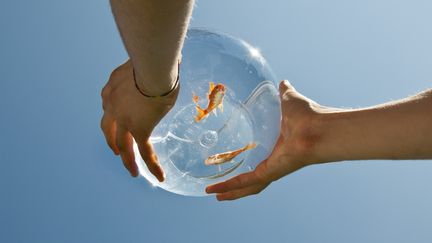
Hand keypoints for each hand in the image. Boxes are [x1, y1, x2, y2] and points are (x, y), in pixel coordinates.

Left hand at [100, 60, 178, 180]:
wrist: (152, 66)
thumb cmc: (155, 60)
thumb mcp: (147, 64)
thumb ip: (152, 68)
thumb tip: (174, 60)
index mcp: (112, 87)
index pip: (109, 103)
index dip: (114, 113)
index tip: (120, 115)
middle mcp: (112, 104)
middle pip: (108, 128)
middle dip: (112, 140)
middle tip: (115, 150)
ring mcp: (123, 119)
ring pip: (122, 145)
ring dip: (127, 159)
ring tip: (133, 171)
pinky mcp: (139, 129)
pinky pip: (145, 152)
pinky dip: (152, 165)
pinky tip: (159, 176)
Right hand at [206, 80, 325, 199]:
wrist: (317, 128)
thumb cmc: (309, 115)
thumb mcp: (289, 101)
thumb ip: (284, 93)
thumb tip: (283, 82)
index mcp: (278, 148)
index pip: (260, 158)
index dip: (247, 161)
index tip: (234, 161)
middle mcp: (275, 162)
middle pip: (252, 178)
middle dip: (236, 184)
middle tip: (220, 187)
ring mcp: (271, 170)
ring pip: (247, 186)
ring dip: (230, 191)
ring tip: (214, 194)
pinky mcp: (268, 173)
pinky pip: (245, 182)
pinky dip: (230, 187)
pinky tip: (215, 191)